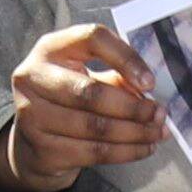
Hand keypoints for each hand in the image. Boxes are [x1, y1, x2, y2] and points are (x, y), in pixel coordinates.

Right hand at [0, 23, 168, 191]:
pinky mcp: (42, 148)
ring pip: (96, 128)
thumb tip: (149, 93)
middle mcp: (33, 78)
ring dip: (135, 133)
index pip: (92, 38)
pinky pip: (94, 153)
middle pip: (90, 92)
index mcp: (51, 48)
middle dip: (133, 107)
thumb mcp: (86, 76)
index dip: (125, 58)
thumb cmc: (68, 99)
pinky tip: (143, 148)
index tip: (150, 82)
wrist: (32, 142)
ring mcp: (32, 115)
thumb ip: (115, 77)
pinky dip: (125, 152)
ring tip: (157, 133)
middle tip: (159, 114)